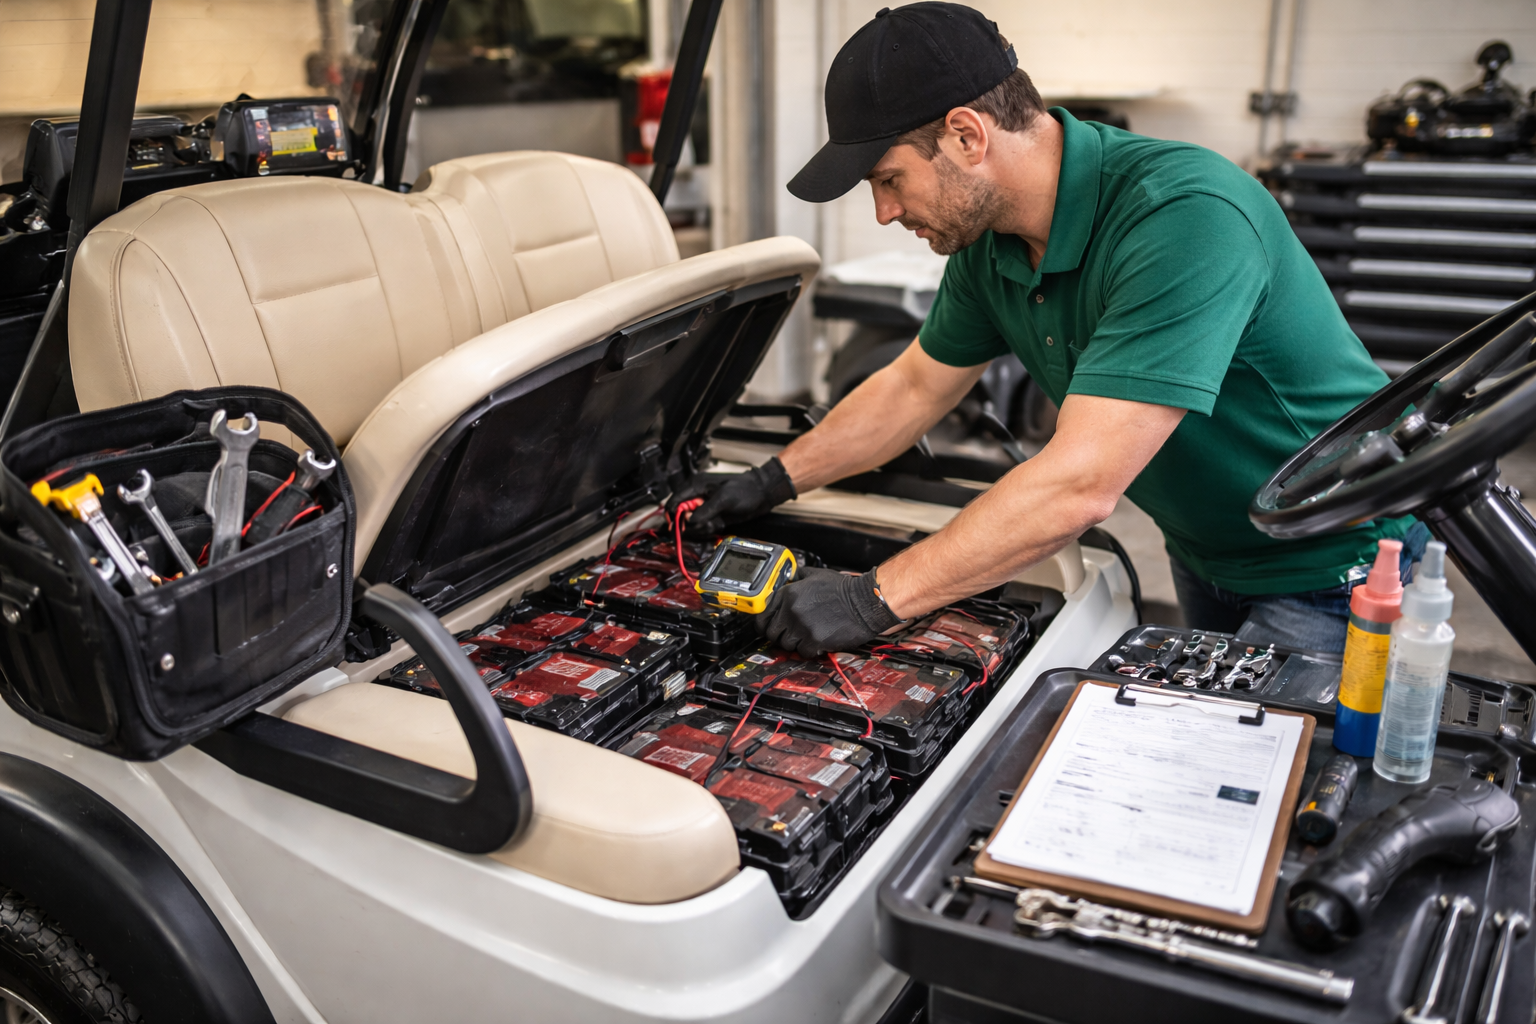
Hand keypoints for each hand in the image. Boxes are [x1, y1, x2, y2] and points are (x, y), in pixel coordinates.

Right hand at [671, 457, 796, 535]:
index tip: (680, 528)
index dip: (674, 516)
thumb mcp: (724, 499)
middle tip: (706, 525)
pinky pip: (702, 526)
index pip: (673, 502)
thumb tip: (689, 522)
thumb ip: (704, 511)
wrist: (762, 494)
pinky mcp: (711, 515)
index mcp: (695, 486)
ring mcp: (704, 507)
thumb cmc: (744, 491)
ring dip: (702, 527)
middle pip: (681, 516)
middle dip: (692, 524)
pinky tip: (719, 524)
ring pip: (691, 524)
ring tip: (715, 524)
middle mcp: (696, 496)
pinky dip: (709, 528)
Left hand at [758, 566, 900, 656]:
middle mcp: (791, 611)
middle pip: (772, 633)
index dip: (765, 623)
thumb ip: (797, 578)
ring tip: (807, 635)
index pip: (763, 615)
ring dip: (795, 642)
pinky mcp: (814, 641)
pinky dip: (809, 649)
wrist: (863, 602)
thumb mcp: (815, 575)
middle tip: (790, 633)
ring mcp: (802, 627)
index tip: (769, 626)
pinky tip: (817, 641)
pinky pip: (803, 652)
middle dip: (779, 634)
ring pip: (786, 644)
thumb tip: (787, 580)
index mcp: (788, 595)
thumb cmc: (842, 588)